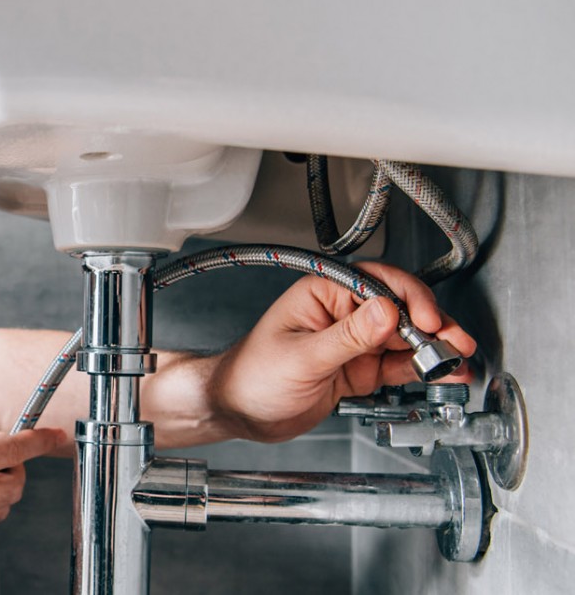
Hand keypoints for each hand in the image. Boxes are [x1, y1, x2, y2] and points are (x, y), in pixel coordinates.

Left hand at [209, 261, 476, 442]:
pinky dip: (421, 369)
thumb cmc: (251, 376)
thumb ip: (347, 337)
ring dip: (433, 347)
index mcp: (322, 293)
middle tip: (454, 342)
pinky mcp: (359, 368)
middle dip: (431, 324)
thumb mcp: (302, 357)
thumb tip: (385, 312)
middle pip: (400, 309)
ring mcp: (353, 341)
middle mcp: (341, 312)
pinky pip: (397, 364)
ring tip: (457, 359)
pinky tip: (442, 372)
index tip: (426, 320)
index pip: (376, 283)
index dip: (408, 298)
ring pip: (405, 338)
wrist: (238, 412)